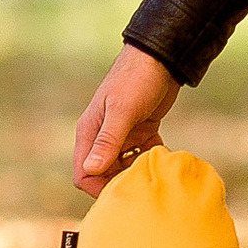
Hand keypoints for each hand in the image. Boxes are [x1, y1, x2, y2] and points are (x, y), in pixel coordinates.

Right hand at [72, 46, 181, 193]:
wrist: (160, 58)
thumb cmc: (137, 80)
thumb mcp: (123, 111)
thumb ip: (108, 140)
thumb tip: (91, 170)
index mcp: (90, 133)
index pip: (83, 175)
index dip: (100, 188)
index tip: (124, 189)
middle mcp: (102, 137)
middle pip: (104, 175)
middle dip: (121, 183)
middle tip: (143, 181)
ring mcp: (121, 135)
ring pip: (124, 168)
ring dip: (138, 172)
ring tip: (154, 168)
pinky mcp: (140, 132)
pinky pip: (142, 156)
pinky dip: (151, 160)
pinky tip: (163, 156)